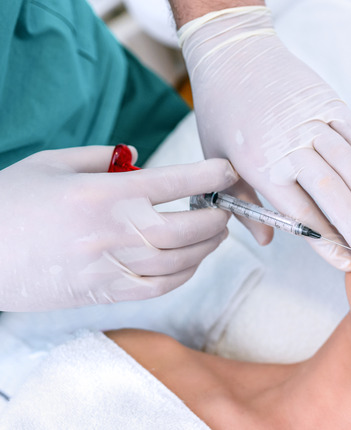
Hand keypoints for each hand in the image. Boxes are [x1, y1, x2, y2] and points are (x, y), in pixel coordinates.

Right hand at [0, 146, 237, 310]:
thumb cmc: (10, 202)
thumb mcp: (52, 163)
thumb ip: (101, 157)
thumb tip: (138, 156)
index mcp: (102, 195)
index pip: (173, 183)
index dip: (209, 175)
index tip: (228, 171)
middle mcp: (112, 233)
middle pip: (185, 228)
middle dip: (216, 217)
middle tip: (225, 208)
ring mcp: (109, 267)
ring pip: (179, 262)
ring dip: (206, 247)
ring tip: (216, 234)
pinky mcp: (104, 293)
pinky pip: (159, 288)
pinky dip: (184, 275)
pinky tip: (191, 262)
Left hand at [179, 7, 350, 270]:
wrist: (232, 51)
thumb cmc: (221, 111)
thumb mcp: (217, 161)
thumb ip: (242, 204)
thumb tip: (267, 242)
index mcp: (259, 164)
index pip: (300, 213)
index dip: (325, 241)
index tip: (345, 262)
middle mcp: (289, 144)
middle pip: (330, 193)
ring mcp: (312, 120)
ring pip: (349, 165)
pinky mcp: (328, 101)